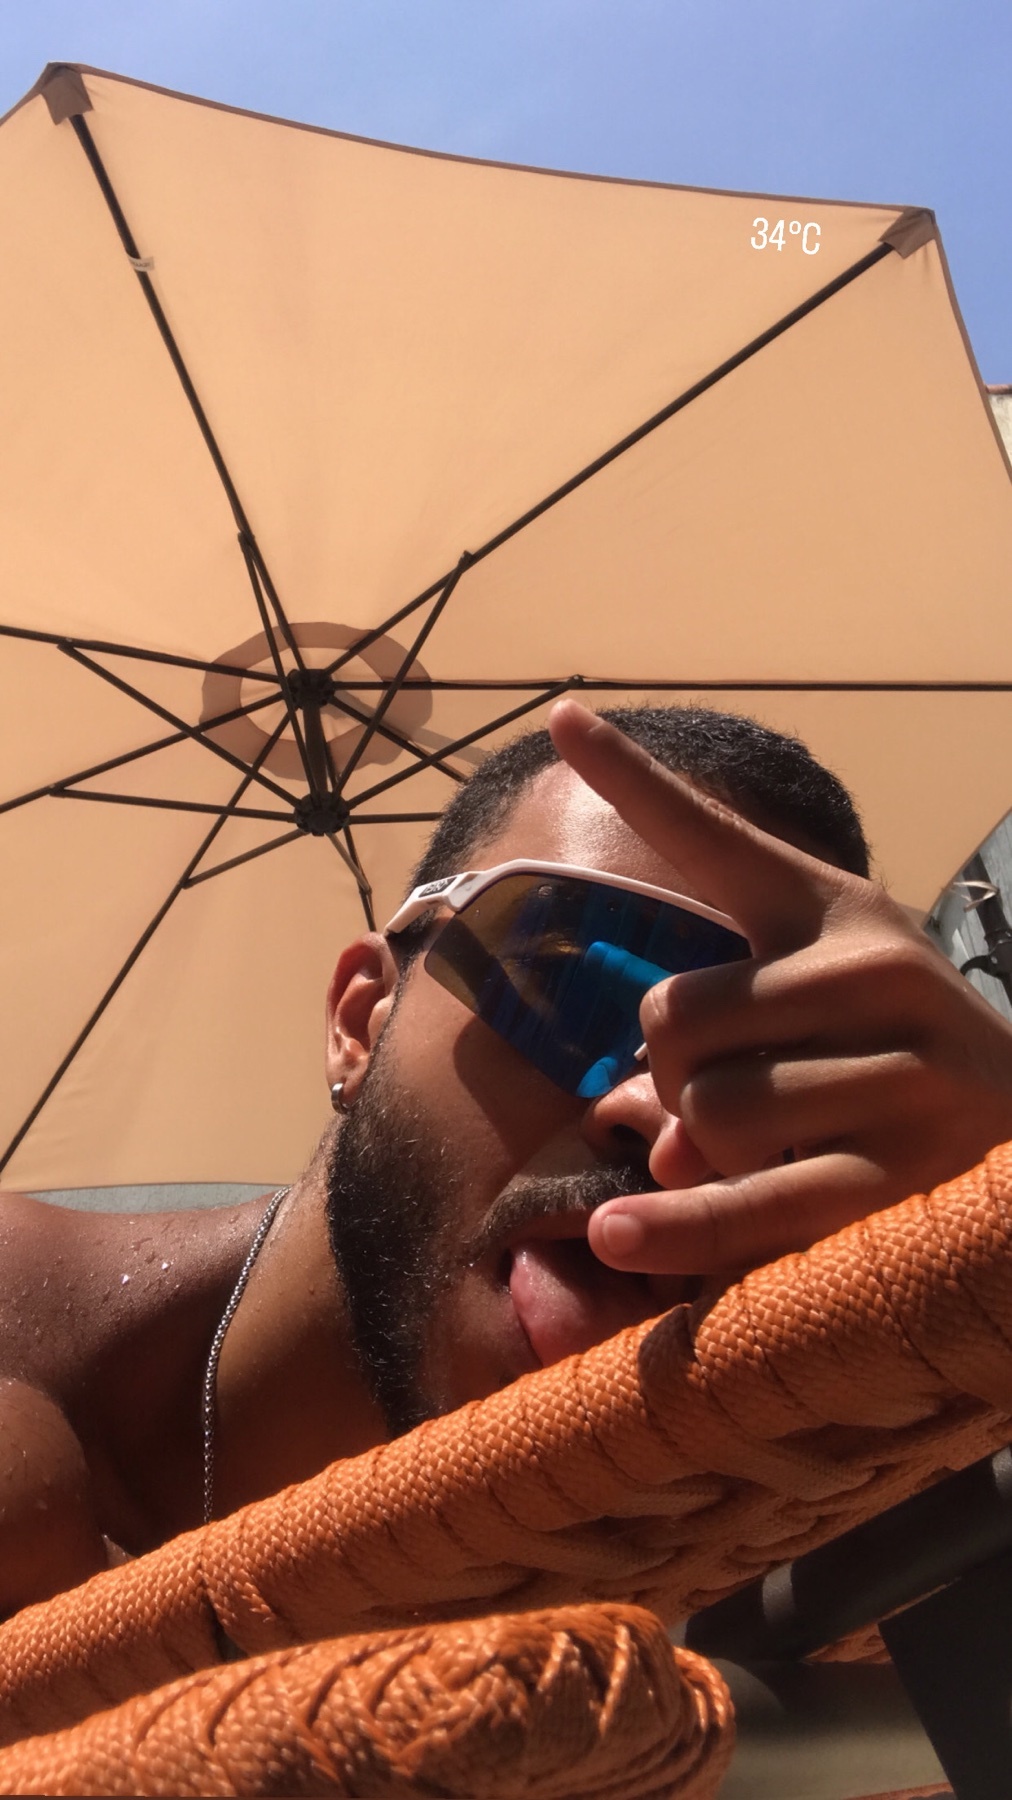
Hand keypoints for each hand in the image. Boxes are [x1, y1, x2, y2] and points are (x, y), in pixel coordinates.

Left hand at [548, 700, 1011, 1274]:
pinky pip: (762, 1202)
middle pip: (676, 1018)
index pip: (714, 840)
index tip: (561, 715)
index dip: (632, 778)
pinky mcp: (906, 1171)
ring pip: (711, 1111)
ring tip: (765, 1148)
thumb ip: (715, 1045)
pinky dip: (684, 1226)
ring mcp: (899, 1069)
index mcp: (833, 909)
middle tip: (714, 1093)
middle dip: (665, 1071)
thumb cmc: (893, 1053)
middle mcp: (871, 969)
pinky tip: (620, 1234)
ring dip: (704, 1149)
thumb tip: (646, 1138)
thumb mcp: (817, 1008)